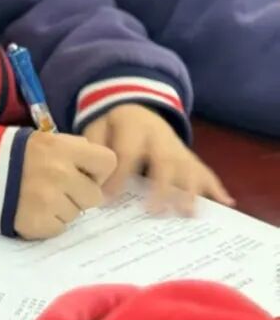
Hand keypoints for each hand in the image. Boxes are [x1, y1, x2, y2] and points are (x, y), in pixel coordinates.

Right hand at [14, 131, 116, 239]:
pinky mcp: (38, 223)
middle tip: (57, 187)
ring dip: (62, 208)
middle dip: (79, 193)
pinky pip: (59, 228)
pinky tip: (31, 208)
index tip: (83, 172)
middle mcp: (60, 174)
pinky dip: (47, 222)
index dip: (97, 170)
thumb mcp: (44, 139)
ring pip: (76, 214)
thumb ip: (73, 149)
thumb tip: (98, 167)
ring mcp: (49, 201)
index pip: (107, 162)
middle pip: (94, 195)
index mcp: (63, 149)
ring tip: (39, 196)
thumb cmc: (13, 153)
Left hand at [83, 104, 232, 214]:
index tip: (108, 199)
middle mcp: (160, 136)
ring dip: (189, 189)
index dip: (118, 175)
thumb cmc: (112, 126)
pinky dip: (216, 187)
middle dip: (160, 186)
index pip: (127, 152)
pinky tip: (227, 203)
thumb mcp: (97, 128)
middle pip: (163, 160)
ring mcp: (178, 147)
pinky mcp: (189, 157)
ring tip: (189, 212)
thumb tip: (91, 176)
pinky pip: (204, 171)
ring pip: (187, 167)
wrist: (135, 107)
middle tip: (154, 211)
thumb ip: (94, 148)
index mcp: (133, 126)